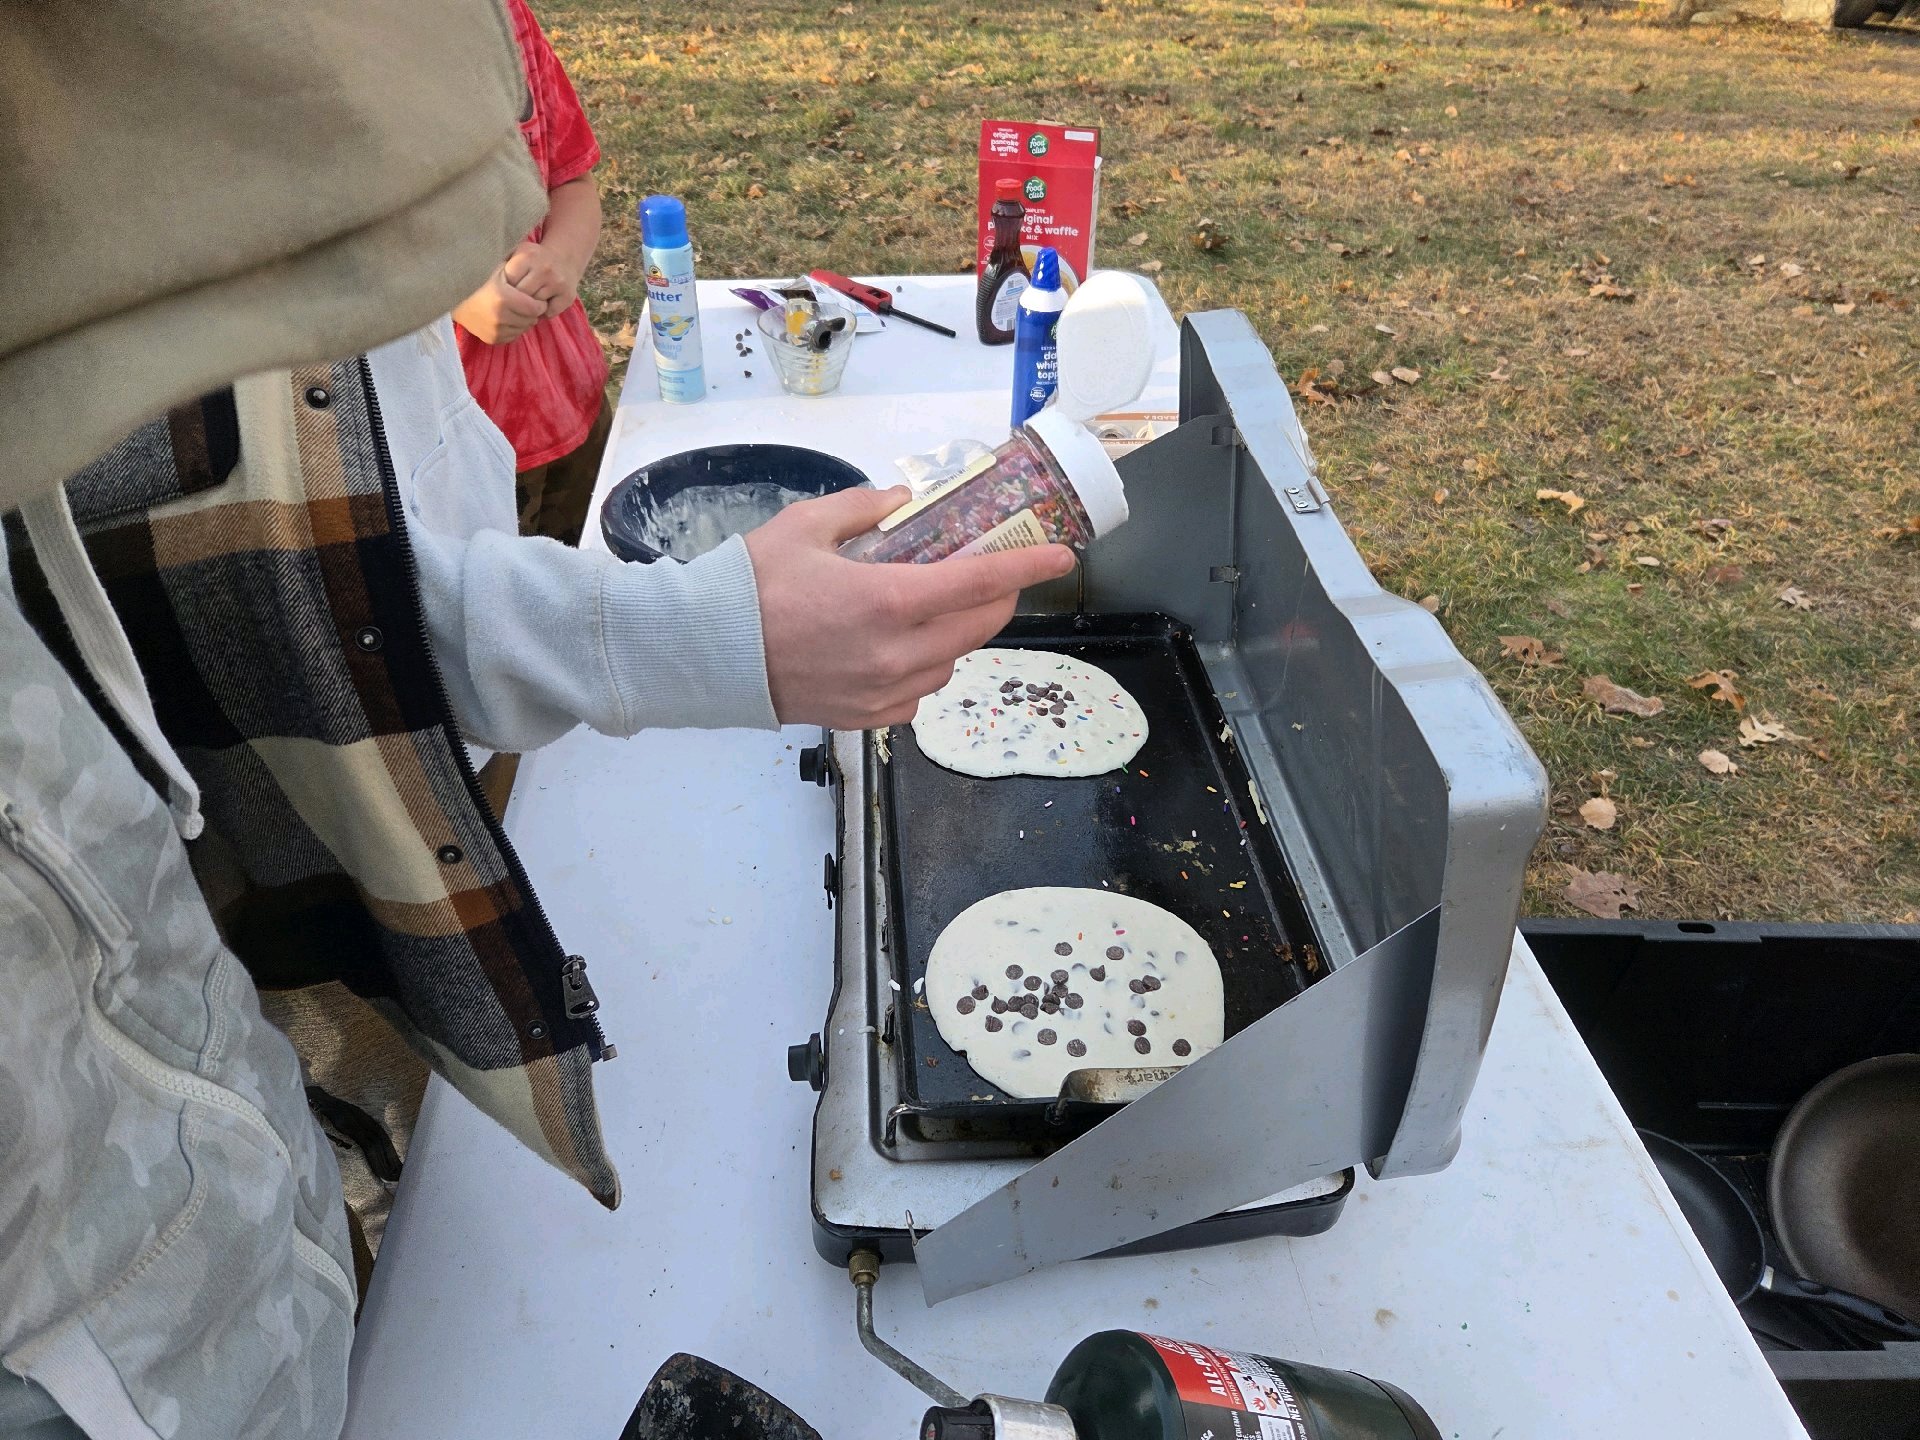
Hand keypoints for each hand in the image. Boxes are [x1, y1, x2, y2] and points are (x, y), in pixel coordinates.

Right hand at [452, 267, 546, 344]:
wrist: (449, 293)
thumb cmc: (476, 276)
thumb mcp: (497, 267)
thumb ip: (517, 269)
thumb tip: (537, 270)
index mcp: (503, 299)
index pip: (536, 308)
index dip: (539, 302)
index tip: (535, 297)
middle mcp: (500, 318)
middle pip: (531, 320)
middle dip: (531, 312)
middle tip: (525, 302)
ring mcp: (494, 331)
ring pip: (523, 329)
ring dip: (522, 320)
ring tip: (515, 309)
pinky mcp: (490, 339)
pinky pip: (512, 336)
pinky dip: (513, 328)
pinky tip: (506, 317)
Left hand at [503, 239, 580, 317]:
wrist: (565, 258)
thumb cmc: (534, 258)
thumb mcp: (518, 253)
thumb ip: (504, 266)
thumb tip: (491, 288)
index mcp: (528, 256)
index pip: (509, 281)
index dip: (506, 288)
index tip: (506, 289)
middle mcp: (544, 268)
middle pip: (522, 295)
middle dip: (517, 299)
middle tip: (516, 300)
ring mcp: (557, 283)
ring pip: (535, 306)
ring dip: (529, 308)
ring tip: (528, 303)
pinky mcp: (567, 296)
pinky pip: (548, 313)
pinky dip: (543, 313)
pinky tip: (542, 306)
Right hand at [745, 487, 1075, 728]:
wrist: (704, 654)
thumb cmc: (750, 585)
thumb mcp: (807, 525)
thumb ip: (865, 508)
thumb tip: (903, 501)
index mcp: (889, 600)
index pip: (981, 583)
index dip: (1028, 567)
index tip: (1061, 555)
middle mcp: (897, 653)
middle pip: (978, 627)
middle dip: (999, 598)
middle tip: (995, 574)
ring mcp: (883, 691)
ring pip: (952, 662)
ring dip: (958, 633)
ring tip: (938, 608)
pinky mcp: (866, 717)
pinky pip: (920, 694)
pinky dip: (926, 668)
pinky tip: (905, 647)